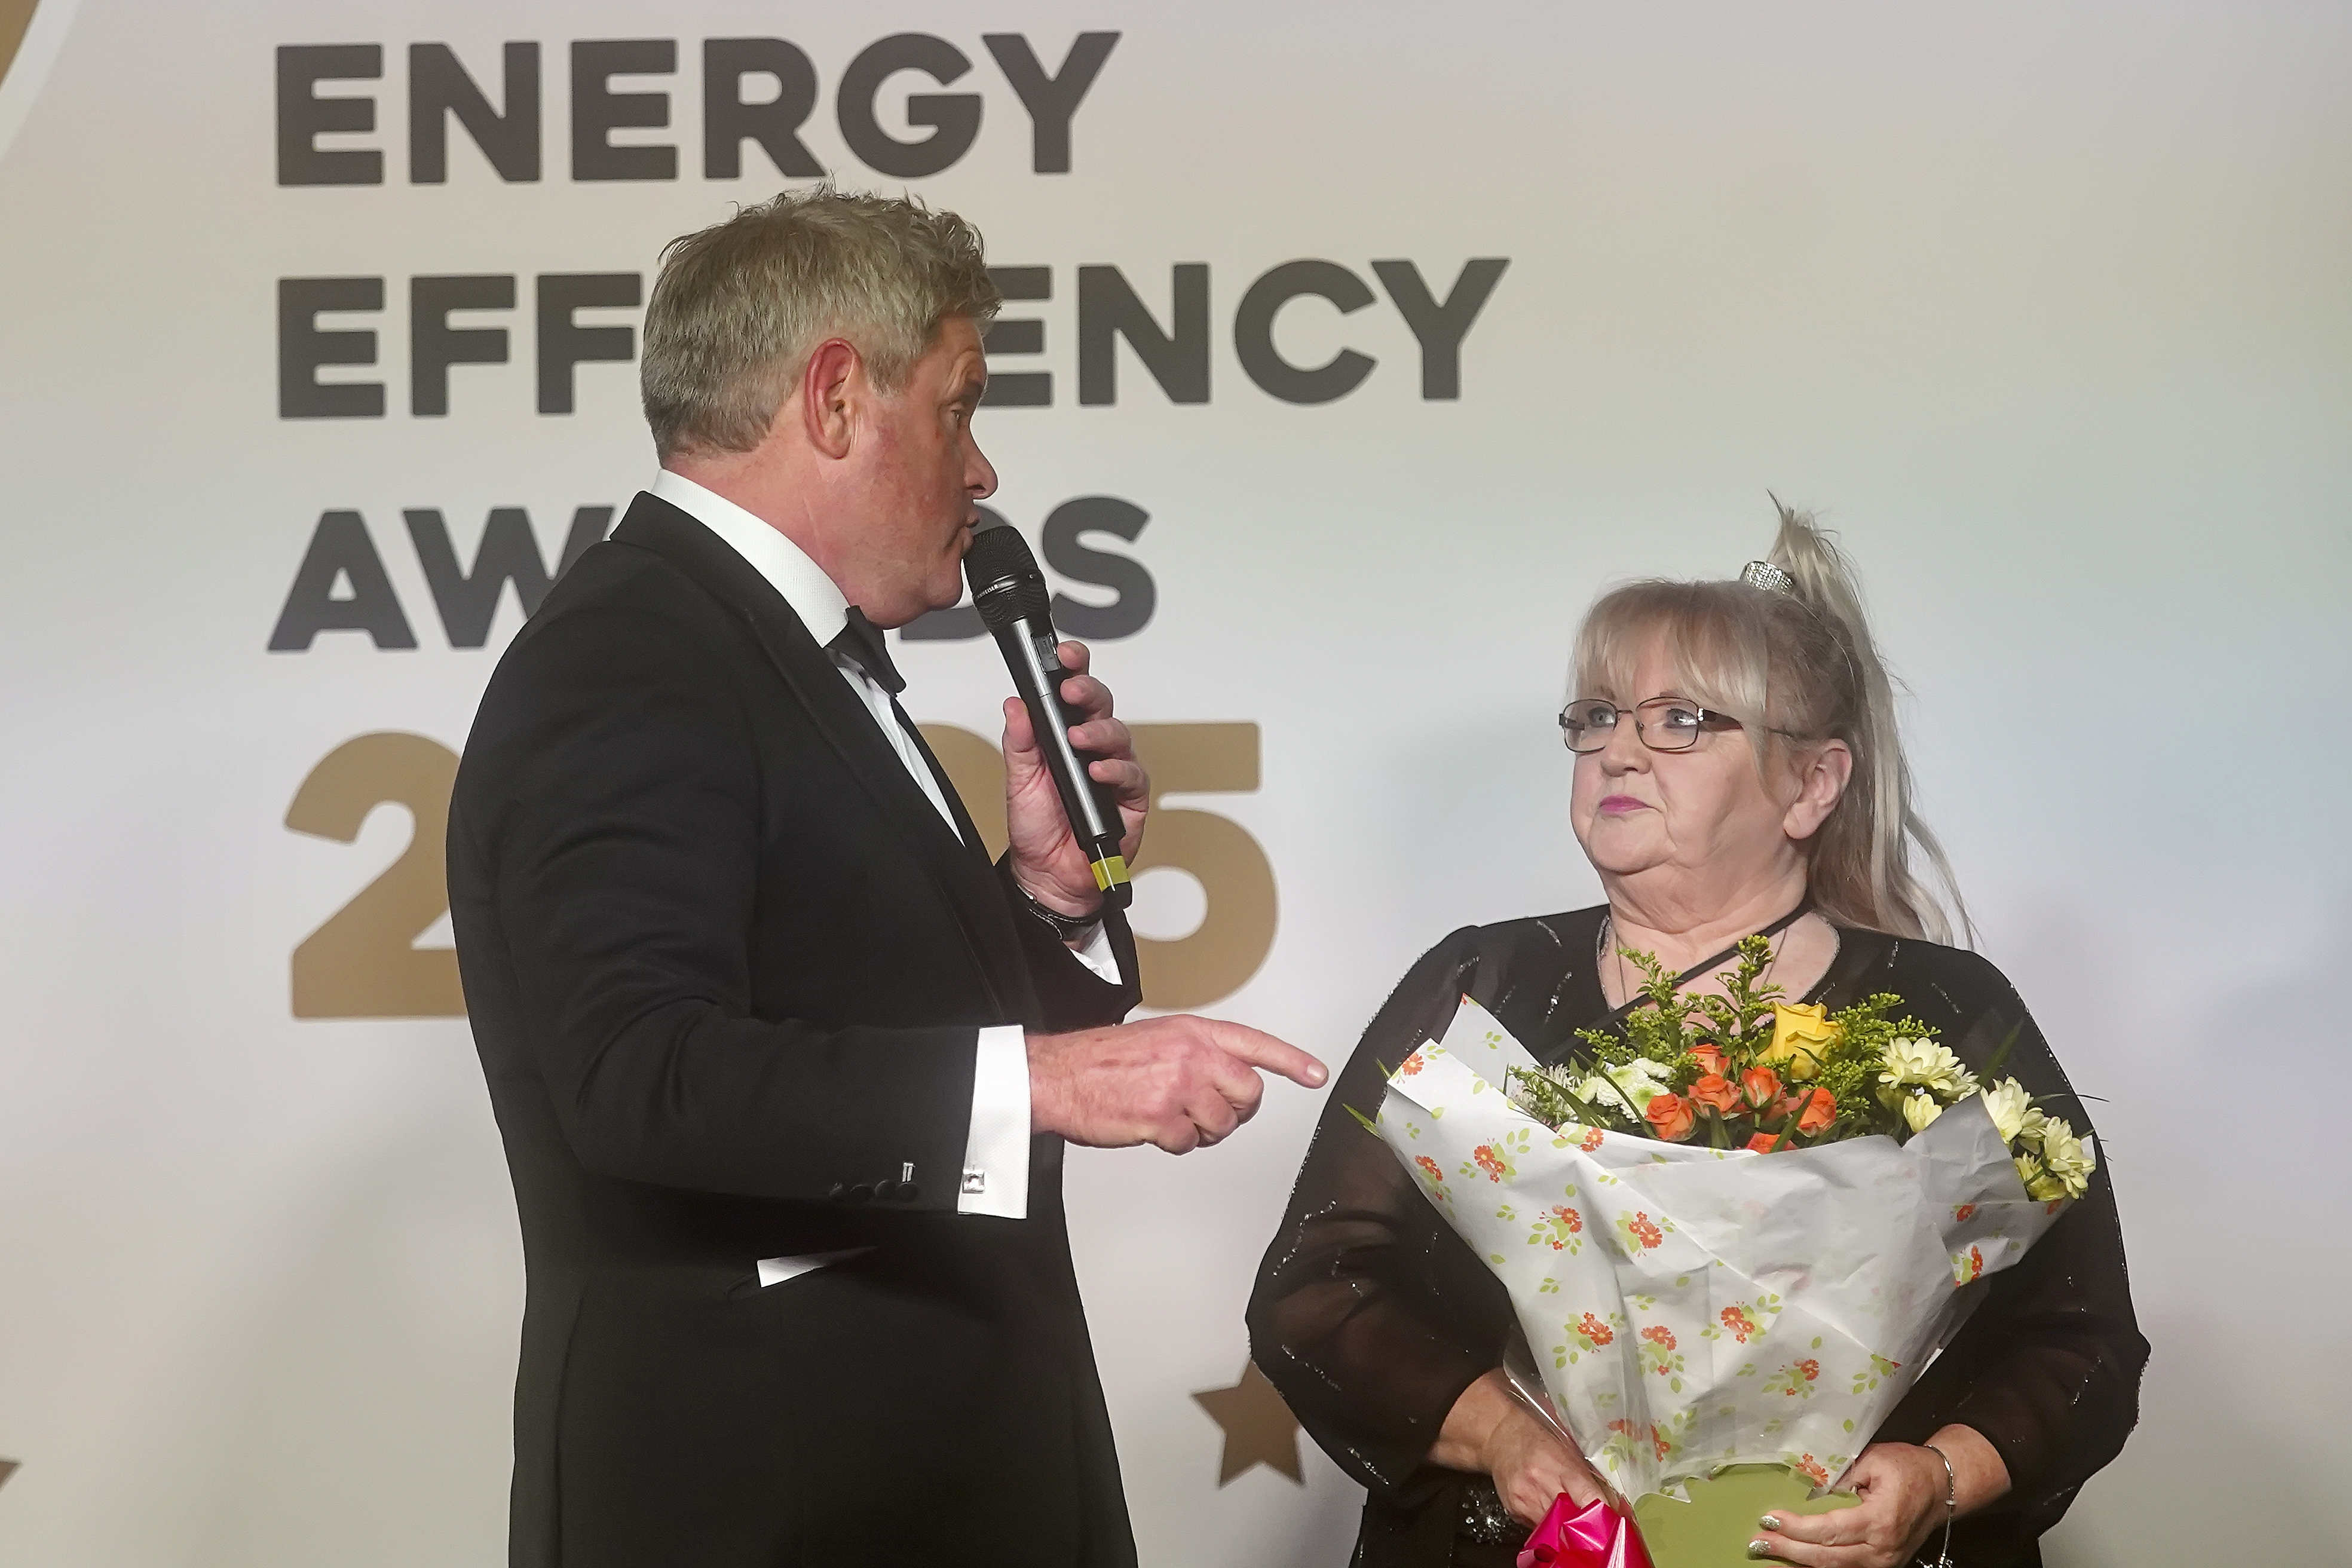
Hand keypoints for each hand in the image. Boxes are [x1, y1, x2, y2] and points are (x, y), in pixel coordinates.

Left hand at [1003, 640, 1148, 917]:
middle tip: (1070, 691)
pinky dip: (1115, 770)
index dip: (1073, 669)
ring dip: (1100, 732)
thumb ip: (1020, 742)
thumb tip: (1015, 705)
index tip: (1065, 656)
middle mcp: (1092, 747)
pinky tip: (1098, 772)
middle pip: (1101, 705)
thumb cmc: (1037, 827)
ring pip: (1119, 735)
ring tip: (1079, 739)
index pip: (1073, 694)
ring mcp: (1113, 770)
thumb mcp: (1018, 780)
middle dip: (1088, 692)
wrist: (1048, 875)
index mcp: (1064, 736)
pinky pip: (1131, 775)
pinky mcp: (1130, 796)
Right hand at [1028, 1015, 1327, 1151]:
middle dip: (1235, 1110)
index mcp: (1193, 1031)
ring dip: (1202, 1130)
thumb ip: (1196, 1052)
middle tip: (1207, 1111)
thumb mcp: (1157, 1038)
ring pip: (1223, 1124)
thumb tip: (1226, 1079)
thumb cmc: (1100, 1060)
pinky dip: (1173, 1143)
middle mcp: (1192, 1055)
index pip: (1255, 1043)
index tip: (1316, 1073)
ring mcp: (1179, 1086)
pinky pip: (1189, 1144)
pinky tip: (1152, 1127)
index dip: (1291, 1061)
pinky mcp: (1162, 1118)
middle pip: (1249, 1093)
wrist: (1057, 1075)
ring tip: (1172, 1118)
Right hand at [1431, 1370, 1610, 1527]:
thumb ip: (1586, 1476)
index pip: (1588, 1498)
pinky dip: (1548, 1524)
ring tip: (1574, 1519)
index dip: (1604, 1514)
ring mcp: (1525, 1499)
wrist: (1499, 1436)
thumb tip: (1612, 1503)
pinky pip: (1538, 1527)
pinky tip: (1549, 1511)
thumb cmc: (1537, 1438)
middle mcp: (1541, 1483)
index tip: (1614, 1521)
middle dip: (1587, 1524)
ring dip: (1568, 1527)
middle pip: (1573, 1518)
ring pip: (1556, 1528)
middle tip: (1598, 1526)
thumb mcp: (1567, 1448)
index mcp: (1560, 1464)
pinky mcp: (1514, 1510)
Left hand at [1753, 1438, 1979, 1566]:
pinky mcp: (1882, 1564)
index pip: (1830, 1530)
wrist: (1944, 1486)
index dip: (1797, 1527)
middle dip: (1790, 1550)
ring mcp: (1884, 1562)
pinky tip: (1796, 1562)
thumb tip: (1808, 1490)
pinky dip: (1819, 1566)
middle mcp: (1882, 1549)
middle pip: (1828, 1557)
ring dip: (1799, 1563)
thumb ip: (1840, 1477)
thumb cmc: (1908, 1467)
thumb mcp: (1873, 1461)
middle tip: (1758, 1542)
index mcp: (1880, 1520)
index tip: (1769, 1518)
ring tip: (1768, 1556)